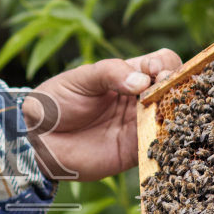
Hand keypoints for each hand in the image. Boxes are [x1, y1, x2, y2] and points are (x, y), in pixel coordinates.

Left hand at [22, 51, 181, 180]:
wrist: (37, 139)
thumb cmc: (56, 102)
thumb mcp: (80, 79)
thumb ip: (109, 74)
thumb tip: (142, 81)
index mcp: (128, 74)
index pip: (161, 62)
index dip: (164, 65)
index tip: (155, 71)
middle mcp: (140, 99)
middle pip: (174, 88)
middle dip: (176, 88)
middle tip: (164, 91)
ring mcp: (139, 124)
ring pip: (171, 117)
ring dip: (175, 114)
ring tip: (165, 113)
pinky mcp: (135, 151)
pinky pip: (159, 146)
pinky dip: (167, 141)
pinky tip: (163, 135)